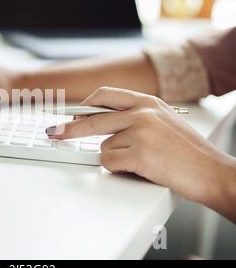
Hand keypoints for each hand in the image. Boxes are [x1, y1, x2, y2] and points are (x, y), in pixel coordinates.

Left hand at [46, 87, 235, 213]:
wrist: (212, 172)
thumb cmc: (188, 151)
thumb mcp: (163, 121)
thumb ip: (135, 116)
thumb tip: (100, 123)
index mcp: (148, 102)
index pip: (106, 95)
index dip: (84, 105)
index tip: (70, 113)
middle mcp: (143, 113)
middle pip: (93, 119)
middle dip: (69, 128)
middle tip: (54, 132)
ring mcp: (141, 132)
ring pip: (103, 146)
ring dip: (115, 156)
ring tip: (142, 160)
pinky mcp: (140, 154)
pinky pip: (109, 162)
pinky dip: (118, 168)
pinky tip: (140, 168)